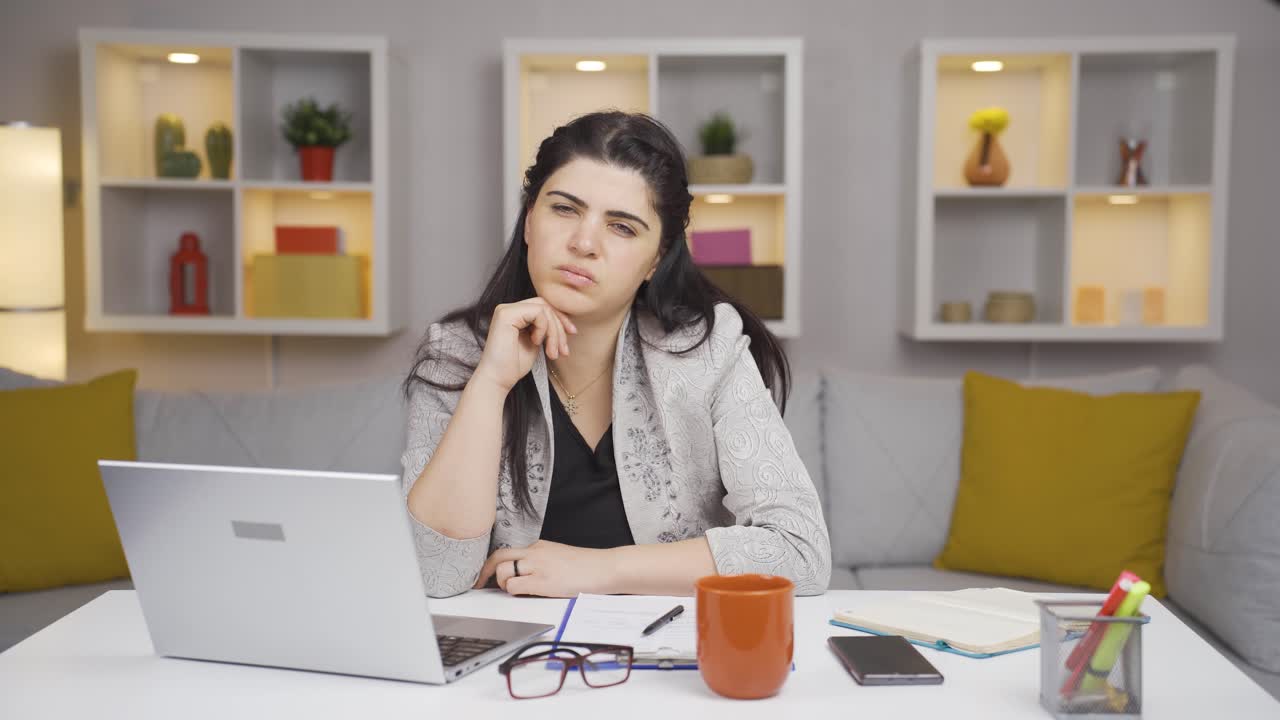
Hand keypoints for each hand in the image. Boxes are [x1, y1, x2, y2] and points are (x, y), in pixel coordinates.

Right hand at [472, 298, 576, 392]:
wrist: (498, 380)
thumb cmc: (514, 365)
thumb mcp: (536, 342)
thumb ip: (545, 328)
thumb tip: (564, 320)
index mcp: (514, 315)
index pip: (543, 306)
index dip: (560, 319)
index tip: (572, 334)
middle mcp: (508, 309)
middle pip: (545, 305)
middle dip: (560, 325)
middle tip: (564, 349)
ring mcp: (506, 310)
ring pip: (544, 309)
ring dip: (554, 332)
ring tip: (552, 353)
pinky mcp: (506, 314)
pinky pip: (538, 313)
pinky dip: (544, 329)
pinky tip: (536, 343)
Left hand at [473, 540, 615, 597]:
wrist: (604, 568)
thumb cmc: (586, 566)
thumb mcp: (558, 556)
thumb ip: (540, 560)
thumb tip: (523, 573)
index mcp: (538, 546)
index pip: (507, 551)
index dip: (492, 563)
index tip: (486, 574)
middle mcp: (534, 553)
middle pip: (498, 556)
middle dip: (484, 571)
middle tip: (479, 584)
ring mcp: (538, 567)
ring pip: (503, 570)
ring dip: (501, 583)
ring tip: (512, 589)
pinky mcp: (542, 582)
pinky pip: (514, 586)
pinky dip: (513, 591)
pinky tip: (524, 593)